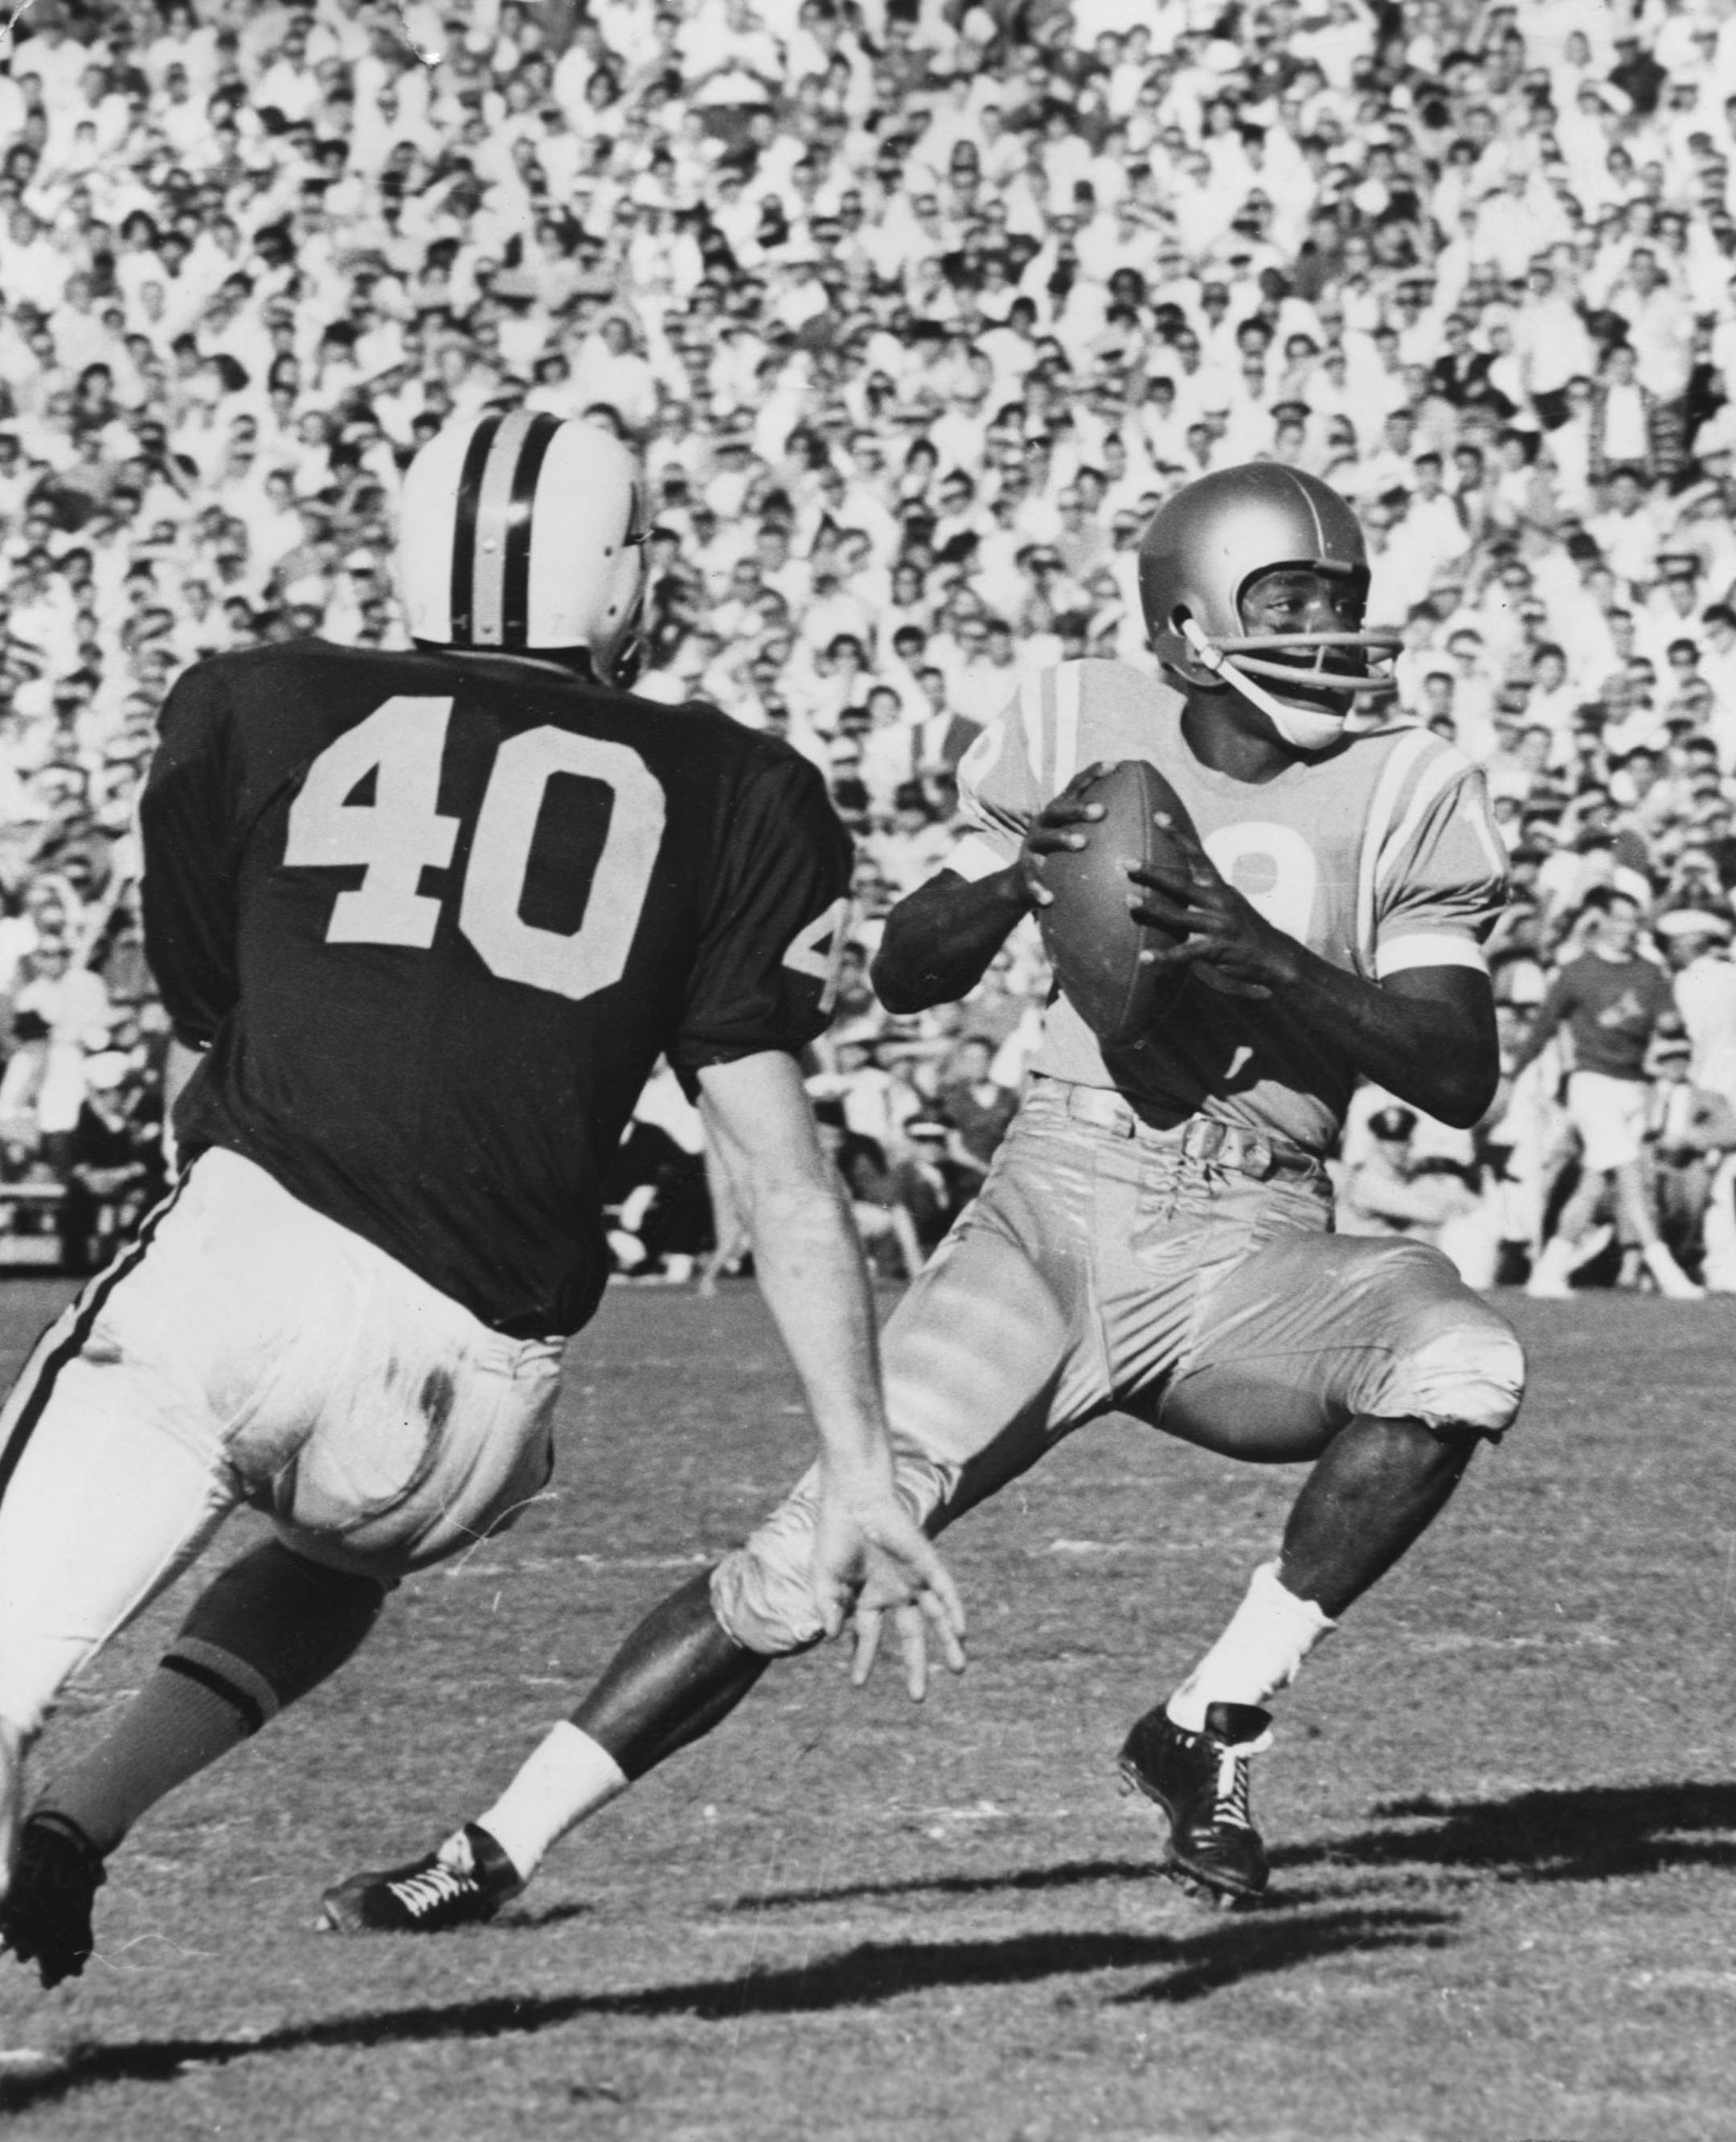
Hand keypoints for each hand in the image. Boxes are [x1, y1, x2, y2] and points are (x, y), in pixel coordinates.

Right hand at [810, 1461, 966, 1701]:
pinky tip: (960, 1632)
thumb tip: (833, 1637)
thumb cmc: (835, 1533)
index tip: (858, 1684)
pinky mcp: (926, 1562)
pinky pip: (945, 1591)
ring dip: (948, 1644)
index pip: (867, 1635)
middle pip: (910, 1635)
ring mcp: (912, 1578)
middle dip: (915, 1666)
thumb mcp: (824, 1578)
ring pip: (936, 1617)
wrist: (852, 1498)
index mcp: (867, 1595)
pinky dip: (954, 1610)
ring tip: (960, 1670)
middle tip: (918, 1698)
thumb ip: (828, 1607)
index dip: (862, 1659)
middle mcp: (894, 1591)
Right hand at [1015, 761, 1109, 911]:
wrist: (1023, 881)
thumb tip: (1148, 816)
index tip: (1115, 765)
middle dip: (1079, 808)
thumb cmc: (1062, 856)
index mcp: (1058, 812)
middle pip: (1059, 810)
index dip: (1093, 774)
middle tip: (1101, 810)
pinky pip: (1032, 880)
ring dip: (1063, 839)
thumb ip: (1102, 825)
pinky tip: (1049, 899)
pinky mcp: (1024, 872)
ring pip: (1045, 839)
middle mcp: (1042, 824)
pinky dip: (1039, 888)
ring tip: (1082, 842)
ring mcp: (1031, 847)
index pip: (1075, 786)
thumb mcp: (1076, 835)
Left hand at [1124, 813, 1301, 1000]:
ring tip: (1129, 901)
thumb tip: (1176, 877)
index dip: (1178, 834)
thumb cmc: (1243, 926)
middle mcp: (1217, 901)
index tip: (1158, 816)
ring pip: (1179, 915)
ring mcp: (1217, 925)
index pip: (1197, 854)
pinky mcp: (1215, 950)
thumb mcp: (1227, 901)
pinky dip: (1164, 957)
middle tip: (1125, 862)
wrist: (1274, 955)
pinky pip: (1185, 953)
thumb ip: (1204, 890)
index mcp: (1218, 886)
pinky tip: (1144, 958)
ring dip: (1152, 908)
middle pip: (1180, 883)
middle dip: (1152, 872)